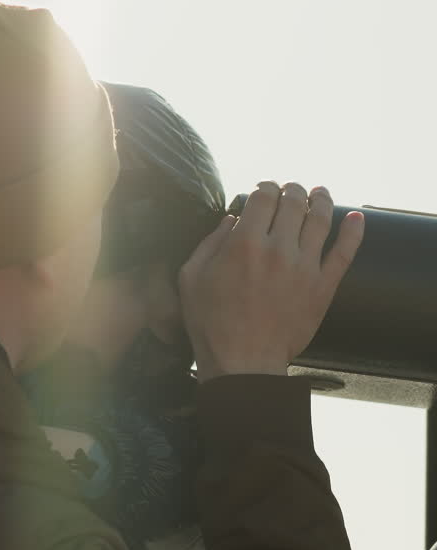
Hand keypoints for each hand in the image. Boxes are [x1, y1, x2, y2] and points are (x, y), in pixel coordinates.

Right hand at [178, 181, 363, 380]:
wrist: (243, 363)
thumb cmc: (211, 324)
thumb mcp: (192, 278)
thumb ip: (209, 242)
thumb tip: (230, 219)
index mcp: (244, 243)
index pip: (264, 196)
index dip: (265, 186)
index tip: (264, 189)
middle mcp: (278, 249)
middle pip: (294, 201)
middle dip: (292, 189)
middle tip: (291, 190)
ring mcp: (304, 267)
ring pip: (321, 218)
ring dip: (322, 199)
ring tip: (320, 193)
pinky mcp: (322, 287)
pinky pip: (345, 252)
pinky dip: (354, 231)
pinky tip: (357, 217)